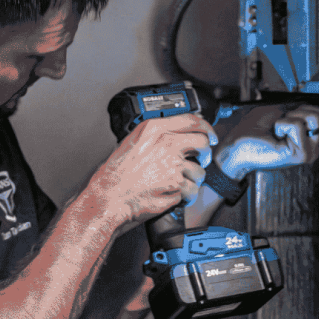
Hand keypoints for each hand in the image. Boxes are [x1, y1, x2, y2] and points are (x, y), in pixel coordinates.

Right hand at [88, 113, 217, 227]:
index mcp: (155, 129)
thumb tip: (176, 135)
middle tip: (199, 159)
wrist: (109, 198)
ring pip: (200, 171)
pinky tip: (174, 194)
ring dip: (193, 179)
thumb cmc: (115, 175)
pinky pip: (193, 190)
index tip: (210, 135)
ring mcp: (174, 165)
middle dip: (204, 153)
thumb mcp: (132, 142)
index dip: (206, 127)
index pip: (191, 120)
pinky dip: (186, 196)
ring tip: (178, 183)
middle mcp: (167, 144)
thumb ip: (155, 135)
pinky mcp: (177, 186)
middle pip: (203, 142)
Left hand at [215, 97, 318, 178]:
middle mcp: (314, 146)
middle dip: (306, 108)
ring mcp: (309, 152)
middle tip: (286, 116)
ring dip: (293, 116)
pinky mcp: (301, 155)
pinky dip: (282, 124)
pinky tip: (275, 134)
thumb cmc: (254, 129)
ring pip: (316, 119)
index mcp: (311, 136)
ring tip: (279, 126)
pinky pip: (298, 126)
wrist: (237, 145)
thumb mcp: (282, 109)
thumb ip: (302, 104)